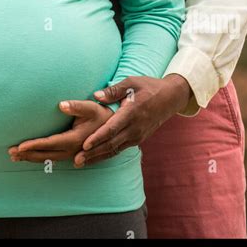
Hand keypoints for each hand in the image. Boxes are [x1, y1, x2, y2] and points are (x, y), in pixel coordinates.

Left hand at [7, 99, 113, 166]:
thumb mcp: (91, 107)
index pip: (49, 143)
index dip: (34, 145)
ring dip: (31, 158)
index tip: (19, 146)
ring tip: (15, 156)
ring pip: (48, 158)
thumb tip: (61, 104)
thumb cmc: (101, 114)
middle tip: (10, 153)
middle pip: (46, 154)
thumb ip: (76, 106)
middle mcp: (72, 150)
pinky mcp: (73, 153)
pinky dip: (40, 158)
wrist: (114, 128)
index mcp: (75, 139)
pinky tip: (31, 157)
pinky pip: (53, 158)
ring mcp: (73, 153)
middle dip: (27, 154)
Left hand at [73, 74, 192, 167]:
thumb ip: (113, 90)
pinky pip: (120, 149)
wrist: (171, 98)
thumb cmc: (148, 86)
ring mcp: (138, 135)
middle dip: (93, 153)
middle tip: (76, 160)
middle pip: (111, 143)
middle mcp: (135, 128)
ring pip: (115, 149)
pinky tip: (95, 158)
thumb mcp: (131, 82)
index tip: (84, 145)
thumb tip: (96, 96)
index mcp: (132, 112)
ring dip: (97, 157)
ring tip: (81, 163)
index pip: (112, 128)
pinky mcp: (138, 139)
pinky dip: (106, 154)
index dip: (98, 137)